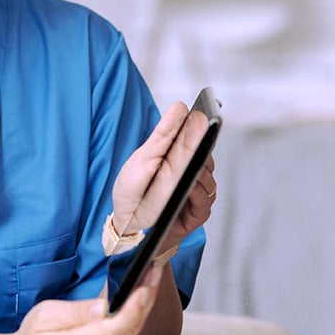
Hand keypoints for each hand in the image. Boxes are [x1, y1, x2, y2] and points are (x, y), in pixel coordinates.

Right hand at [11, 265, 162, 334]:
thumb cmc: (37, 333)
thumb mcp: (46, 316)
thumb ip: (76, 313)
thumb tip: (103, 308)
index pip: (112, 332)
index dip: (130, 311)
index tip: (142, 290)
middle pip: (130, 329)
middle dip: (145, 297)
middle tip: (153, 268)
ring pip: (135, 328)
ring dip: (146, 300)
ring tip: (152, 272)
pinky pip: (131, 329)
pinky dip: (140, 307)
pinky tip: (144, 288)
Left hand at [110, 102, 216, 245]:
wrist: (127, 227)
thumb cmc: (134, 193)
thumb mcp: (142, 159)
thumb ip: (163, 135)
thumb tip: (180, 107)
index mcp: (179, 155)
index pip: (196, 134)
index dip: (200, 123)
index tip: (201, 112)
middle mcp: (192, 171)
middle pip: (205, 153)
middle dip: (202, 142)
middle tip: (203, 128)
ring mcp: (197, 191)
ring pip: (208, 175)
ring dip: (199, 169)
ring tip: (191, 164)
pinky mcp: (198, 211)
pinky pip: (205, 199)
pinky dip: (197, 192)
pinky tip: (189, 186)